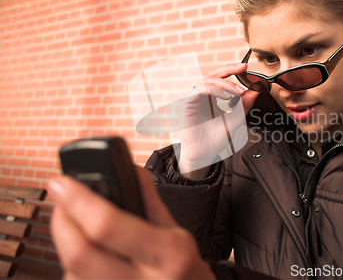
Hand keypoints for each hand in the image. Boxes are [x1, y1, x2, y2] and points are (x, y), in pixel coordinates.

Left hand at [49, 165, 215, 278]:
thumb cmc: (184, 268)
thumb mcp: (176, 230)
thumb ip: (149, 200)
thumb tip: (126, 170)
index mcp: (169, 254)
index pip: (109, 226)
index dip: (79, 201)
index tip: (63, 184)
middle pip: (79, 253)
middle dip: (61, 221)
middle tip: (61, 203)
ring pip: (72, 271)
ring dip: (68, 244)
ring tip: (81, 230)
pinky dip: (75, 266)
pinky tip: (92, 257)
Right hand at [178, 63, 258, 177]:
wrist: (205, 154)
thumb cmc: (216, 138)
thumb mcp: (236, 119)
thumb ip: (244, 105)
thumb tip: (256, 90)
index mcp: (211, 96)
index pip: (221, 78)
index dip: (232, 70)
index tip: (247, 68)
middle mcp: (202, 95)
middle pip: (213, 74)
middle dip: (229, 69)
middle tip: (243, 68)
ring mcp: (193, 98)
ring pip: (207, 80)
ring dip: (225, 83)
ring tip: (239, 92)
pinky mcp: (187, 103)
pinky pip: (199, 89)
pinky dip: (215, 89)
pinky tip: (227, 96)